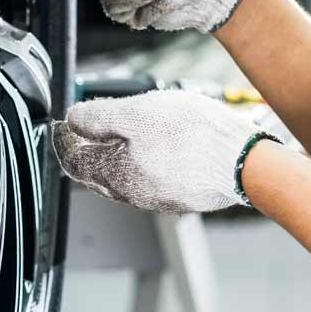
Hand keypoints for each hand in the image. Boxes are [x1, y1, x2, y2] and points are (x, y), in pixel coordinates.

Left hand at [52, 89, 281, 213]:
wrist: (244, 162)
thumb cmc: (192, 135)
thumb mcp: (138, 112)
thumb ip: (99, 116)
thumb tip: (72, 119)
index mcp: (114, 174)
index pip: (74, 161)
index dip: (66, 139)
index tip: (69, 122)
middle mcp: (131, 194)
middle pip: (97, 173)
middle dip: (91, 149)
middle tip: (93, 124)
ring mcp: (157, 199)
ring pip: (125, 178)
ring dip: (119, 156)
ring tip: (128, 131)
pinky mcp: (181, 197)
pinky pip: (151, 180)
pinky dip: (146, 163)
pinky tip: (160, 145)